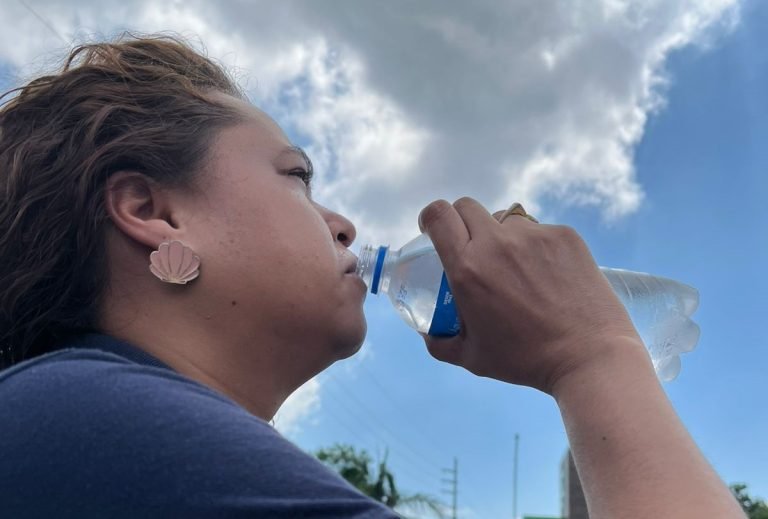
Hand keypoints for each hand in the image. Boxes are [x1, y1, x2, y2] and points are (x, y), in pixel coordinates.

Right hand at [417, 197, 644, 394]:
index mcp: (467, 269)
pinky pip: (538, 231)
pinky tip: (547, 276)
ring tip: (518, 271)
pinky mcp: (563, 236)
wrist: (589, 356)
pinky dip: (535, 247)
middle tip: (471, 247)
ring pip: (505, 221)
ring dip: (501, 237)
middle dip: (462, 222)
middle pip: (467, 207)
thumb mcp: (472, 357)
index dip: (431, 217)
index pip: (440, 215)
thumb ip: (440, 343)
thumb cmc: (526, 360)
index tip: (433, 229)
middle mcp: (497, 244)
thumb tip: (428, 333)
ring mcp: (533, 236)